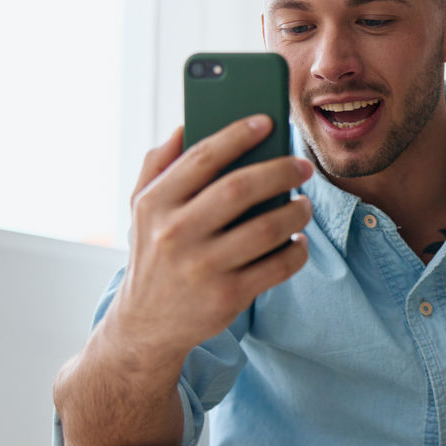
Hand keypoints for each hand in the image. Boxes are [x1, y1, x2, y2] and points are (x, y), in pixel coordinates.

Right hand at [107, 115, 313, 364]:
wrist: (145, 325)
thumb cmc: (154, 254)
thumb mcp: (141, 209)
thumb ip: (158, 164)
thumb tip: (187, 125)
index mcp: (155, 204)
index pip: (202, 157)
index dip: (238, 135)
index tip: (267, 120)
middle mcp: (176, 233)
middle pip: (241, 188)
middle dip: (281, 171)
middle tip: (302, 167)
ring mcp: (203, 267)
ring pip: (268, 228)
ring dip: (297, 211)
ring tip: (304, 205)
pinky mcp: (228, 296)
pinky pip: (278, 265)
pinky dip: (297, 250)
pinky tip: (298, 241)